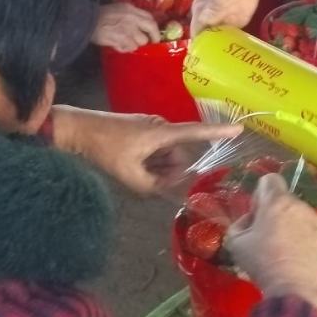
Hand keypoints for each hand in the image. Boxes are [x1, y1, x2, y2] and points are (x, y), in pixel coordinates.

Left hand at [51, 107, 241, 194]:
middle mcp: (160, 127)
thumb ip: (151, 186)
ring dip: (157, 168)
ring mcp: (151, 129)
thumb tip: (164, 188)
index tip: (239, 129)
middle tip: (148, 181)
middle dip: (169, 171)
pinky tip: (132, 167)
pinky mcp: (142, 132)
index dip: (218, 133)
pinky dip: (149, 162)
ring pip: (167, 155)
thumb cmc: (104, 149)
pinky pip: (156, 150)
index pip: (195, 133)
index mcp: (161, 133)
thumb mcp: (128, 174)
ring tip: (135, 173)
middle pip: (179, 154)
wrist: (77, 129)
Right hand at [91, 3, 159, 50]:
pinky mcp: (121, 40)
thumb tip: (144, 25)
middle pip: (151, 30)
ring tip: (125, 42)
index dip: (154, 28)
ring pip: (140, 42)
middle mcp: (132, 19)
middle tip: (149, 43)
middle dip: (152, 38)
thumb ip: (132, 14)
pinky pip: (129, 48)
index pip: (150, 18)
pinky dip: (124, 48)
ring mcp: (128, 30)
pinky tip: (117, 44)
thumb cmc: (101, 15)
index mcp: (131, 9)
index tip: (154, 34)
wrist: (86, 21)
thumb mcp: (119, 8)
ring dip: (134, 44)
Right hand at [226, 173, 316, 313]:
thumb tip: (252, 219)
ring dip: (294, 221)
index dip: (261, 194)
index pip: (269, 179)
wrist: (292, 289)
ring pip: (302, 211)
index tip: (258, 214)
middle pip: (286, 198)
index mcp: (276, 202)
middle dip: (276, 211)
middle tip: (269, 234)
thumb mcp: (236, 243)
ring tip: (289, 246)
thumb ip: (240, 223)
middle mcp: (299, 204)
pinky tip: (312, 237)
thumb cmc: (262, 264)